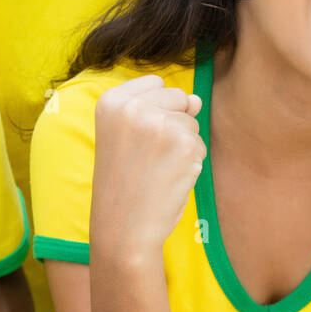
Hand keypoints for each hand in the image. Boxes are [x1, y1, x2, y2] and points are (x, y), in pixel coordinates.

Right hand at [90, 75, 205, 259]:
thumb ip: (162, 109)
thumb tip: (197, 100)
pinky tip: (168, 179)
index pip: (156, 83)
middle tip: (145, 157)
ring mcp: (159, 123)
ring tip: (155, 170)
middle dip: (172, 125)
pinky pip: (200, 144)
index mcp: (110, 100)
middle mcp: (132, 106)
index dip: (154, 111)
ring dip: (182, 146)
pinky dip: (191, 164)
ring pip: (191, 122)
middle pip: (177, 97)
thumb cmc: (124, 184)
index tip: (135, 139)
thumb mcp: (129, 137)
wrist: (123, 228)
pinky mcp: (184, 143)